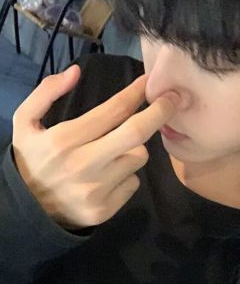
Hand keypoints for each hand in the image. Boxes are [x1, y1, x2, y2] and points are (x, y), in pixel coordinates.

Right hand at [12, 65, 175, 228]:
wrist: (29, 211)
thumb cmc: (32, 161)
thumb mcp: (24, 123)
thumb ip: (45, 93)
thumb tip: (76, 72)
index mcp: (64, 140)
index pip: (113, 110)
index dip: (135, 93)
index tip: (149, 81)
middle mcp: (83, 165)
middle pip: (136, 133)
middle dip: (160, 112)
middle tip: (172, 100)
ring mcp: (97, 190)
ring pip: (139, 157)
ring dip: (134, 148)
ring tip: (113, 152)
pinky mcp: (106, 209)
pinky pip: (133, 182)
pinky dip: (127, 174)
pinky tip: (108, 176)